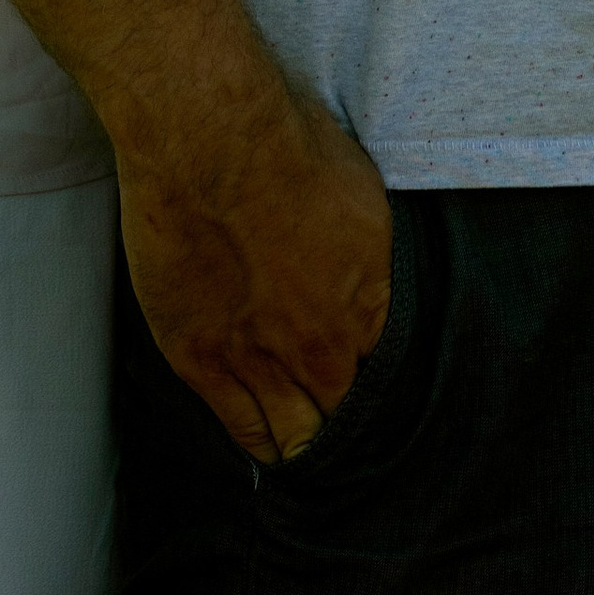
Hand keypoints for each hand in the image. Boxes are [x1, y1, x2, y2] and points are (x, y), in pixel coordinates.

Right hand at [117, 81, 394, 460]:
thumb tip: (369, 269)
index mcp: (369, 299)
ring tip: (308, 453)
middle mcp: (324, 343)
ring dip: (305, 445)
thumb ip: (369, 250)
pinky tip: (267, 452)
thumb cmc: (284, 141)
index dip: (381, 384)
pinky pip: (242, 428)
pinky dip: (259, 445)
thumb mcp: (360, 192)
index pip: (389, 372)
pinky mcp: (204, 362)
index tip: (374, 389)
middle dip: (348, 423)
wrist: (210, 141)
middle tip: (344, 430)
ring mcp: (262, 360)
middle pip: (347, 412)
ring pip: (298, 435)